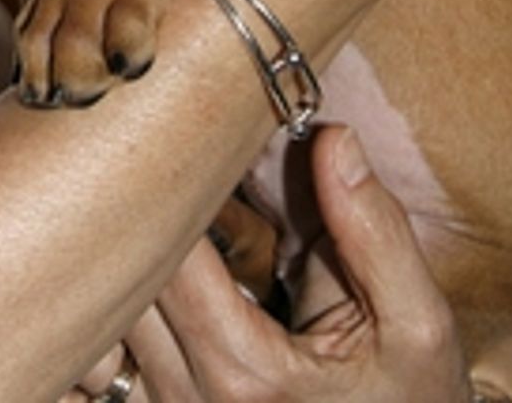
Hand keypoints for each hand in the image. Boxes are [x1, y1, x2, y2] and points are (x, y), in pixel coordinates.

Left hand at [122, 125, 470, 400]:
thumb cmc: (409, 398)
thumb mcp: (417, 326)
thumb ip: (376, 232)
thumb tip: (333, 138)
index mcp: (248, 373)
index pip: (170, 258)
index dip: (167, 189)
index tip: (176, 135)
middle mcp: (192, 401)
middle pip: (120, 287)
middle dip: (128, 216)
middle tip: (142, 149)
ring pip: (97, 325)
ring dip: (107, 263)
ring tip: (125, 204)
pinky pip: (94, 369)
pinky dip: (100, 317)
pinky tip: (119, 272)